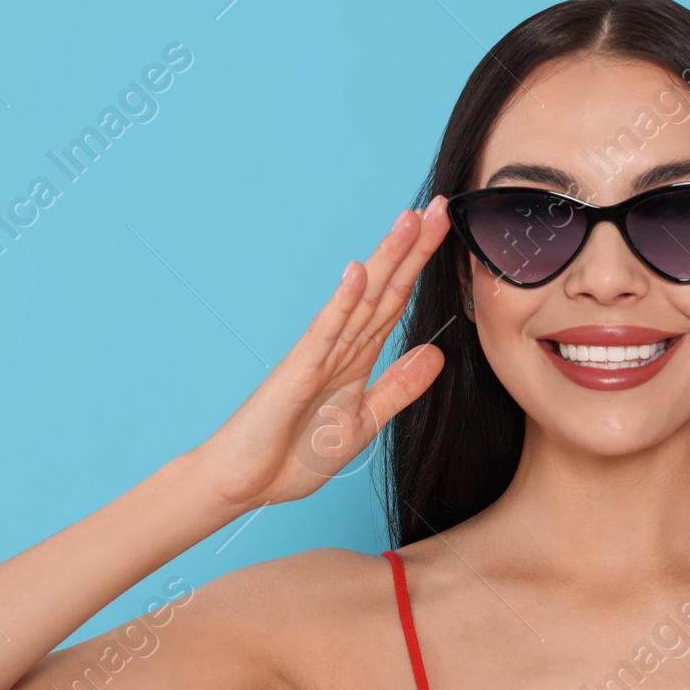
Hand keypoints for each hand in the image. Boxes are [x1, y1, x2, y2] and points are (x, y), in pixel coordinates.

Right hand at [188, 198, 451, 508]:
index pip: (396, 300)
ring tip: (409, 220)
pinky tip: (358, 272)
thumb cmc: (292, 454)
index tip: (446, 230)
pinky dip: (343, 301)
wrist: (243, 483)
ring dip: (385, 259)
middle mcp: (339, 345)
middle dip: (413, 247)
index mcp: (356, 355)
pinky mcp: (297, 371)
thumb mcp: (364, 421)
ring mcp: (318, 353)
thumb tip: (437, 354)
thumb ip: (398, 388)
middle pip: (384, 287)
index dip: (422, 264)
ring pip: (360, 298)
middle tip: (440, 206)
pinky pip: (325, 332)